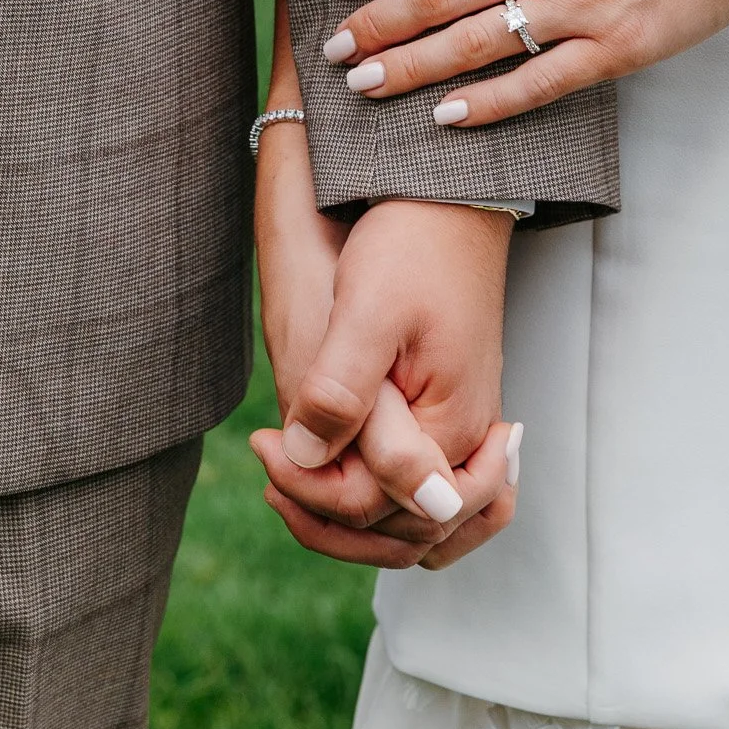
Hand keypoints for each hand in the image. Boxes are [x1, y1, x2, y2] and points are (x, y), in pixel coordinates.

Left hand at [254, 193, 518, 566]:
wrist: (454, 196)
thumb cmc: (414, 243)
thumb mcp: (369, 311)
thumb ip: (343, 392)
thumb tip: (305, 461)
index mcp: (449, 425)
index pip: (373, 505)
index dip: (306, 491)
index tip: (260, 443)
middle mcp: (468, 441)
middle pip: (400, 533)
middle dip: (324, 518)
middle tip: (267, 466)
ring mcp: (466, 429)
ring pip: (416, 521)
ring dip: (353, 521)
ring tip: (292, 483)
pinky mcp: (453, 410)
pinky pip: (425, 486)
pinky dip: (384, 501)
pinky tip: (336, 470)